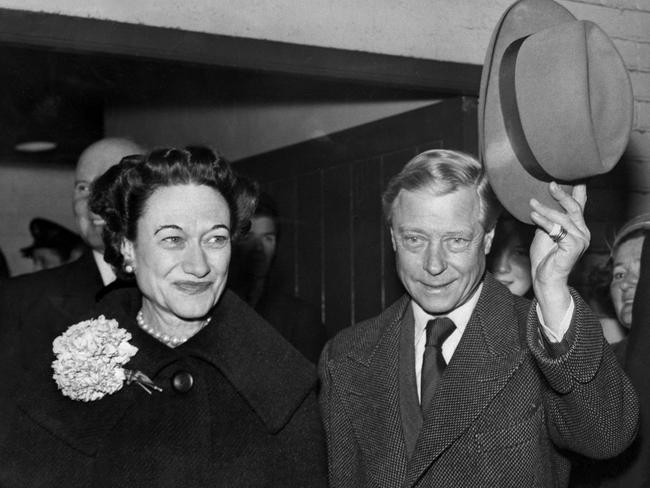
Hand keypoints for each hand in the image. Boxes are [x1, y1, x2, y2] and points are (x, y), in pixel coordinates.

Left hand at [528, 182, 589, 329]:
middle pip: (574, 208)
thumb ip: (547, 219)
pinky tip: (533, 215)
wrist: (545, 278)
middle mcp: (583, 232)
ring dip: (546, 209)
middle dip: (562, 194)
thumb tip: (539, 202)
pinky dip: (544, 221)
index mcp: (578, 227)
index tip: (575, 175)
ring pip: (563, 218)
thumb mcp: (544, 232)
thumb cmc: (544, 257)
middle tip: (551, 183)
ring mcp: (580, 240)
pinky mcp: (573, 247)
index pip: (579, 205)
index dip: (578, 191)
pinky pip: (557, 230)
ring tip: (532, 203)